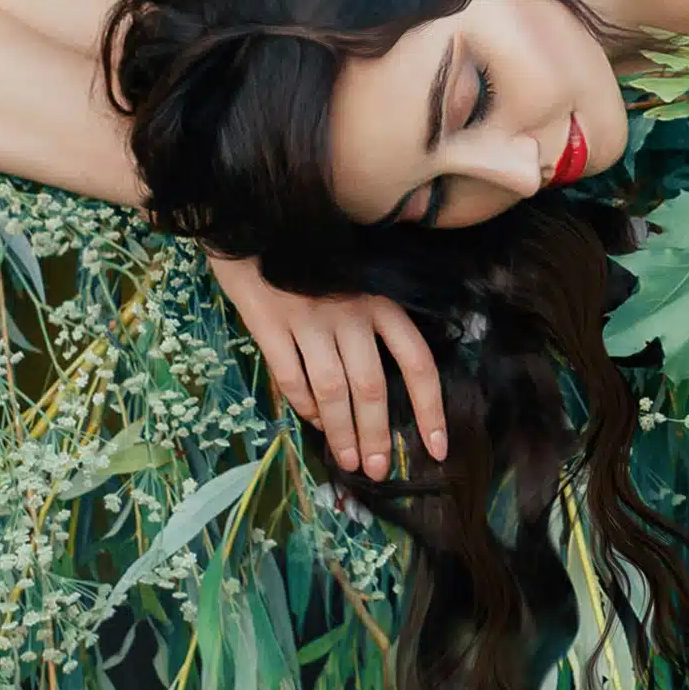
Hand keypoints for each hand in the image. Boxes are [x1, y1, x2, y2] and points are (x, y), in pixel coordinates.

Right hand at [214, 253, 444, 480]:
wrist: (252, 219)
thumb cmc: (313, 256)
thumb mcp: (358, 275)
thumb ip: (376, 318)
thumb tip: (392, 381)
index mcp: (381, 301)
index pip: (417, 361)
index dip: (431, 409)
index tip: (436, 448)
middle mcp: (350, 311)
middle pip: (372, 386)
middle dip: (378, 434)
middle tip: (379, 470)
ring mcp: (308, 318)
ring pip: (333, 390)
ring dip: (342, 433)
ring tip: (350, 461)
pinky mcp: (269, 324)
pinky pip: (291, 377)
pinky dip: (304, 407)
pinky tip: (314, 422)